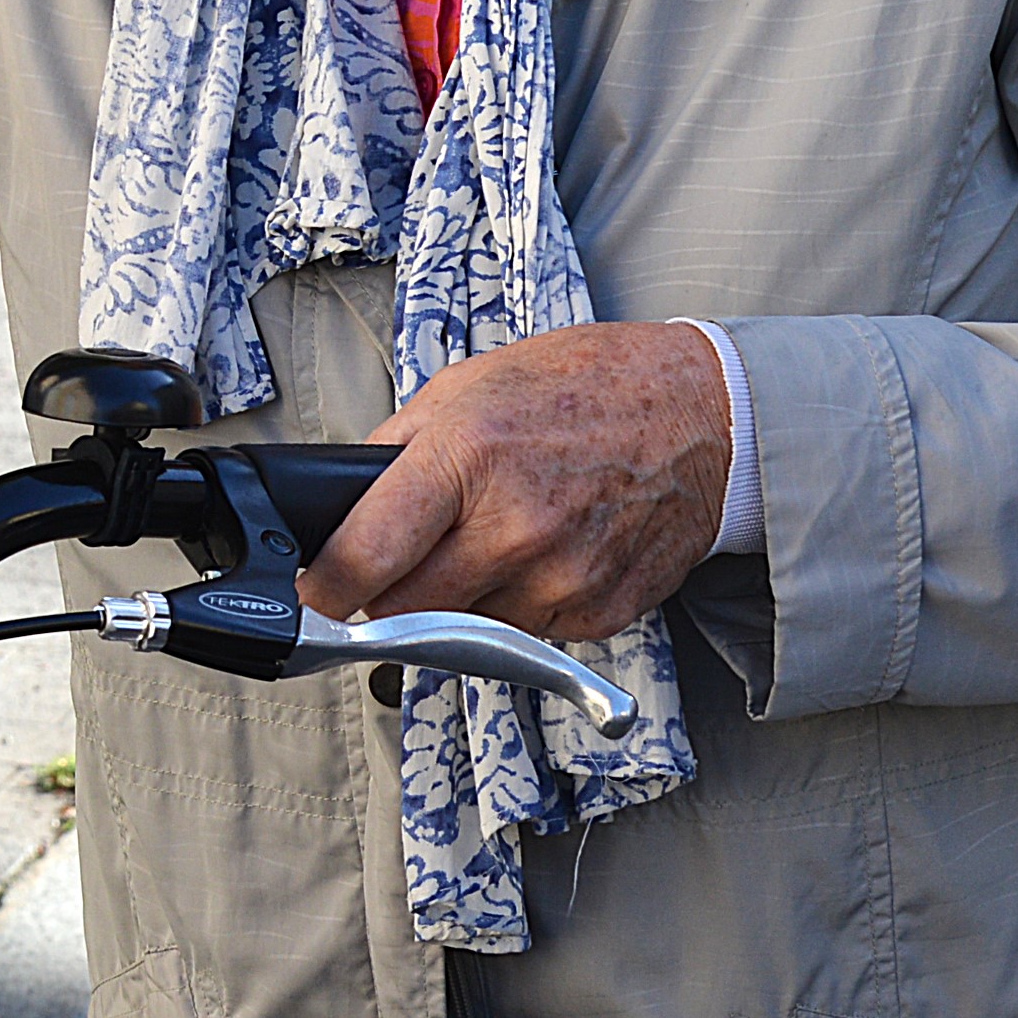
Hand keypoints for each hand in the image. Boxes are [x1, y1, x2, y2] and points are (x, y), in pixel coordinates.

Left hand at [301, 320, 728, 638]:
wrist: (705, 416)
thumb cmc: (588, 387)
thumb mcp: (471, 383)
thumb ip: (399, 448)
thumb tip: (341, 507)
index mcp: (467, 455)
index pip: (364, 557)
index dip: (324, 586)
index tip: (312, 593)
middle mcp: (513, 526)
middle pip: (403, 611)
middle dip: (387, 594)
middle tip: (400, 563)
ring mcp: (560, 577)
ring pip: (462, 630)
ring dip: (457, 602)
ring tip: (492, 539)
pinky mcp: (598, 613)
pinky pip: (525, 633)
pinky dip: (517, 606)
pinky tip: (541, 553)